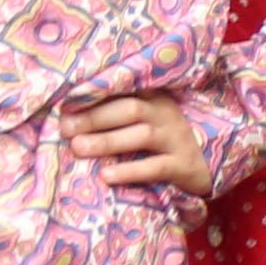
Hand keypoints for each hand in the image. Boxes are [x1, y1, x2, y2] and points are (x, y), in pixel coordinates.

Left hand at [67, 92, 209, 199]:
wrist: (201, 167)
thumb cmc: (158, 142)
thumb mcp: (141, 120)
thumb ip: (113, 114)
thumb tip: (66, 117)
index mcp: (153, 97)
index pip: (124, 89)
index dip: (94, 96)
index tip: (65, 106)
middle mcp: (166, 114)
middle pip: (131, 109)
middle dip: (95, 118)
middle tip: (66, 129)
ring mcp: (178, 139)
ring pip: (142, 135)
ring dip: (107, 141)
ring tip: (78, 148)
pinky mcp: (184, 165)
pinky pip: (156, 167)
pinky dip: (130, 171)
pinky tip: (106, 175)